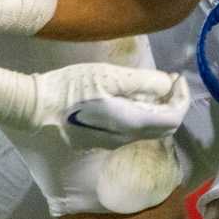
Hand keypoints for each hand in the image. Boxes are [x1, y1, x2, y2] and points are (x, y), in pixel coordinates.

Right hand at [31, 63, 189, 148]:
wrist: (36, 109)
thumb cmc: (71, 88)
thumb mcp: (108, 76)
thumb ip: (142, 82)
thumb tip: (167, 85)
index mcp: (133, 122)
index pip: (174, 118)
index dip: (182, 97)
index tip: (177, 77)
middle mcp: (128, 138)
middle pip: (165, 127)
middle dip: (173, 103)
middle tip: (168, 80)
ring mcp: (113, 142)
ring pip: (148, 130)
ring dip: (157, 109)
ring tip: (149, 86)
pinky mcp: (101, 141)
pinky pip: (132, 130)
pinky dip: (141, 114)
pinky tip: (128, 98)